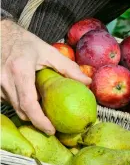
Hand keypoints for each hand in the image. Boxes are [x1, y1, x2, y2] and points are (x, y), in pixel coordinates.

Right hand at [1, 20, 90, 134]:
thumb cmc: (24, 42)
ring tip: (41, 107)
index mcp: (20, 71)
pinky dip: (19, 104)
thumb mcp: (48, 52)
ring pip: (14, 107)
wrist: (0, 34)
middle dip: (36, 120)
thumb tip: (86, 82)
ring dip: (28, 111)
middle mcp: (5, 80)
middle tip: (50, 123)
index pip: (29, 104)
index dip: (40, 121)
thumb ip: (68, 67)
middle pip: (21, 110)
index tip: (51, 130)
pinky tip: (28, 97)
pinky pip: (7, 102)